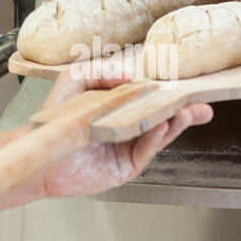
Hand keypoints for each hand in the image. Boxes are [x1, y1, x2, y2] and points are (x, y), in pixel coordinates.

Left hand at [37, 65, 212, 198]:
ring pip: (158, 135)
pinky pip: (145, 151)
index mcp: (120, 109)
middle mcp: (127, 129)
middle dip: (184, 112)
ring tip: (187, 113)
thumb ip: (104, 72)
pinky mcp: (124, 167)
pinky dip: (155, 138)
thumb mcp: (76, 81)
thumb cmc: (55, 118)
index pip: (151, 100)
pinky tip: (161, 125)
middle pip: (162, 119)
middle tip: (200, 105)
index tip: (186, 86)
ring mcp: (128, 148)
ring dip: (174, 124)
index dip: (169, 94)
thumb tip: (134, 77)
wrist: (40, 150)